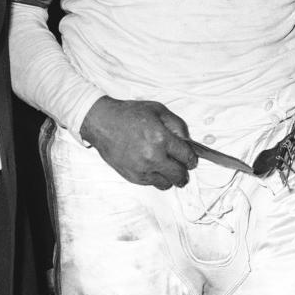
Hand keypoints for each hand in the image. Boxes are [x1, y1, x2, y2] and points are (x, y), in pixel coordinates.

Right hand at [80, 96, 197, 188]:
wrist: (102, 123)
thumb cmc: (128, 115)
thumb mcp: (158, 110)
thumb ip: (177, 125)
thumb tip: (188, 141)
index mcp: (161, 138)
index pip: (187, 157)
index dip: (192, 159)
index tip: (191, 160)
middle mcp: (153, 157)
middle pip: (179, 175)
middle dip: (184, 172)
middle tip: (183, 167)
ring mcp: (142, 169)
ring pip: (166, 183)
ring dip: (170, 177)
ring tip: (166, 167)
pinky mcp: (133, 177)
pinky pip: (152, 184)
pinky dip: (156, 177)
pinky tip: (151, 166)